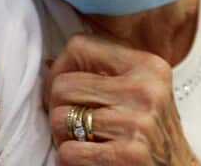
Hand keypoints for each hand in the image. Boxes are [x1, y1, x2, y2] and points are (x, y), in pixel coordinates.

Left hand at [44, 34, 198, 165]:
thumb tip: (48, 63)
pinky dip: (70, 159)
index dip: (60, 68)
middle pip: (63, 85)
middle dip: (57, 108)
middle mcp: (145, 90)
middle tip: (73, 124)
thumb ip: (103, 72)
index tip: (62, 90)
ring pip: (59, 119)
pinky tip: (91, 159)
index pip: (80, 46)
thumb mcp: (140, 92)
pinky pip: (68, 151)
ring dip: (63, 137)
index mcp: (148, 66)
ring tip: (84, 141)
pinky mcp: (127, 155)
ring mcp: (137, 123)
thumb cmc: (152, 134)